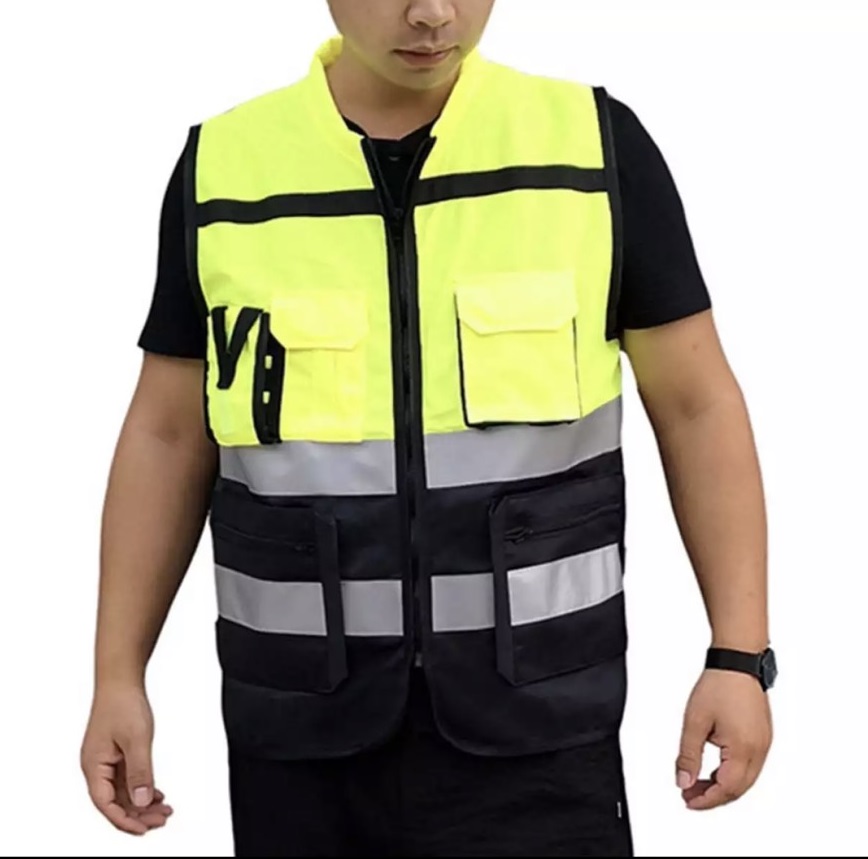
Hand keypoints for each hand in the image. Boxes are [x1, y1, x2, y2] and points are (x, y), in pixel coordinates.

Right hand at [80, 684, 172, 834]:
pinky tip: (156, 794)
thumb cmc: (123, 704)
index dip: (125, 820)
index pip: (106, 804)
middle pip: (114, 802)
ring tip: (163, 811)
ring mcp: (106, 760)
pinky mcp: (115, 753)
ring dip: (141, 803)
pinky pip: (126, 779)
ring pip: (122, 792)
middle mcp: (96, 766)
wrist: (121, 680)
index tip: (145, 829)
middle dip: (137, 815)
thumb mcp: (136, 740)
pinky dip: (141, 788)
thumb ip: (140, 772)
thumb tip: (140, 801)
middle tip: (161, 820)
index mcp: (94, 766)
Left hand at [675, 668, 772, 809]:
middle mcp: (759, 750)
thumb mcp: (695, 722)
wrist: (738, 661)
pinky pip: (750, 765)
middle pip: (738, 789)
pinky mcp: (763, 736)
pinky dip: (733, 773)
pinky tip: (716, 769)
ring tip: (698, 782)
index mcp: (744, 749)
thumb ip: (688, 755)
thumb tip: (682, 780)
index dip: (706, 800)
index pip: (726, 789)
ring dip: (723, 785)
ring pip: (745, 779)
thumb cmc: (719, 685)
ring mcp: (764, 743)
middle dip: (713, 796)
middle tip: (690, 794)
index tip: (688, 801)